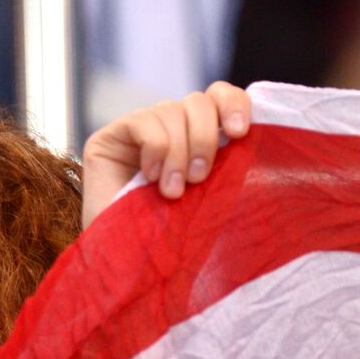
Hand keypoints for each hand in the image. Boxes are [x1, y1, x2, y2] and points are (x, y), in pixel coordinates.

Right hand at [81, 82, 251, 228]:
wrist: (126, 262)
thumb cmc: (172, 238)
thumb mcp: (209, 197)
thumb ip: (225, 165)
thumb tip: (251, 136)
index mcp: (197, 138)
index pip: (219, 96)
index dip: (233, 103)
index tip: (240, 133)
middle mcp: (168, 129)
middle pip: (197, 101)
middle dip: (204, 137)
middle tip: (200, 178)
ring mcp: (137, 132)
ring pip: (171, 110)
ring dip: (178, 152)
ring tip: (173, 191)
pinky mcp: (108, 138)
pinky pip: (143, 122)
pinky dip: (154, 149)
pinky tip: (149, 177)